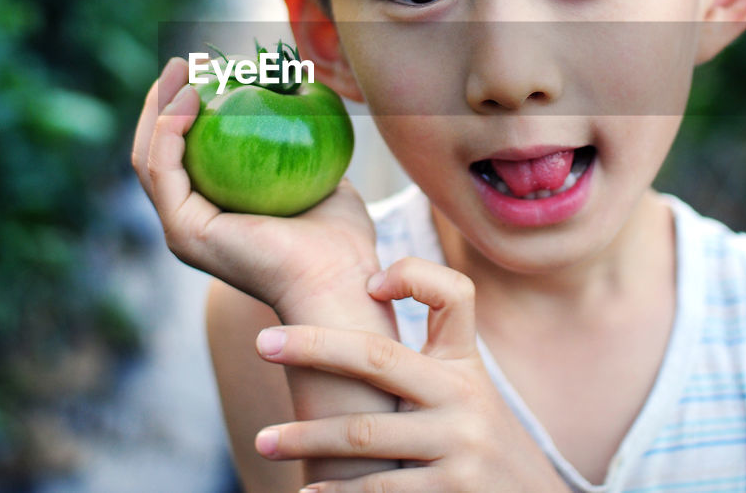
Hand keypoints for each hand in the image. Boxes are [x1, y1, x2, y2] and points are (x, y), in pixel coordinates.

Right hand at [132, 57, 384, 324]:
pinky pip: (164, 170)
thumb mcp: (324, 179)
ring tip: (182, 69)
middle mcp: (190, 225)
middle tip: (182, 61)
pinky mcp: (184, 232)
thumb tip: (306, 104)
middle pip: (157, 153)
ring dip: (158, 109)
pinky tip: (190, 98)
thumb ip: (305, 150)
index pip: (184, 157)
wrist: (341, 281)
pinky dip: (170, 129)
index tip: (203, 71)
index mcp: (215, 218)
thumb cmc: (341, 243)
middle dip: (162, 102)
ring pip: (150, 159)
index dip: (184, 112)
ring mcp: (182, 231)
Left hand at [251, 257, 567, 491]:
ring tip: (265, 441)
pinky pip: (379, 488)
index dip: (413, 275)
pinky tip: (309, 491)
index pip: (454, 295)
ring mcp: (459, 447)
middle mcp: (464, 397)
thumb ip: (430, 369)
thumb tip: (355, 333)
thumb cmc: (484, 451)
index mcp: (466, 366)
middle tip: (262, 342)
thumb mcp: (471, 399)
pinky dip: (337, 492)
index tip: (369, 281)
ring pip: (363, 433)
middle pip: (377, 356)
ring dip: (305, 438)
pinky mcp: (451, 492)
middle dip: (313, 347)